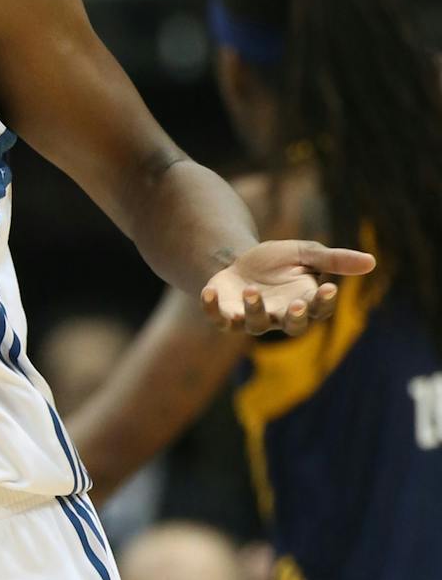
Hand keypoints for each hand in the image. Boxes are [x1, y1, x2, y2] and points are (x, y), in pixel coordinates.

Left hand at [202, 239, 375, 335]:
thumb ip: (333, 260)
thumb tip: (371, 262)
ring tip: (250, 291)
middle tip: (296, 306)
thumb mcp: (303, 253)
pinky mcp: (225, 314)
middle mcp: (278, 316)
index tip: (328, 287)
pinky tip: (208, 292)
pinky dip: (212, 308)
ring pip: (255, 324)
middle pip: (292, 326)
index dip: (323, 301)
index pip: (318, 309)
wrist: (237, 262)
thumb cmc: (276, 261)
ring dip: (254, 310)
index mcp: (302, 302)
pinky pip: (219, 318)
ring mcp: (250, 318)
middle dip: (294, 317)